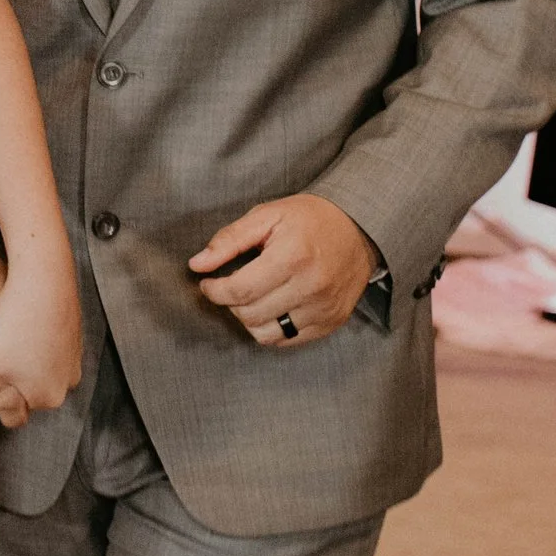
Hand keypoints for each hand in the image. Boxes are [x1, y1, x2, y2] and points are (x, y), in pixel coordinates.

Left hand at [0, 258, 82, 431]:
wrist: (45, 276)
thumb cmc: (15, 324)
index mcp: (47, 396)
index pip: (11, 415)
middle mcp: (65, 383)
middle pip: (25, 394)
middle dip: (4, 382)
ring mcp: (71, 358)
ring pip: (34, 370)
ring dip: (16, 362)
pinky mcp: (71, 334)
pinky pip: (44, 348)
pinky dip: (28, 342)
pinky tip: (14, 324)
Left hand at [190, 193, 377, 348]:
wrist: (358, 229)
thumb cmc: (309, 219)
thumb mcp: (267, 215)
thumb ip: (229, 239)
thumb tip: (197, 265)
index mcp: (293, 256)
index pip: (240, 290)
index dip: (214, 291)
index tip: (208, 283)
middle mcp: (311, 286)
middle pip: (250, 314)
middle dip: (230, 303)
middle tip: (231, 286)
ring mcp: (324, 308)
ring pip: (266, 334)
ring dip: (248, 319)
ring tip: (251, 297)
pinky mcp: (331, 322)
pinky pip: (287, 340)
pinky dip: (271, 328)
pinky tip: (272, 306)